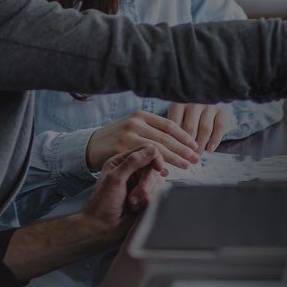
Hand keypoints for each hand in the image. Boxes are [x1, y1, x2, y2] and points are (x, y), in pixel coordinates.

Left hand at [78, 144, 166, 244]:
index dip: (155, 158)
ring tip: (133, 203)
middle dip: (147, 182)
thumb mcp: (115, 178)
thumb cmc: (103, 204)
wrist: (102, 228)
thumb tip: (152, 149)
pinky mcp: (146, 196)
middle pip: (154, 168)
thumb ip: (133, 162)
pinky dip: (148, 201)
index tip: (158, 168)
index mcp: (121, 161)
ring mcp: (139, 183)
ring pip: (157, 182)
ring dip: (146, 194)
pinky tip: (137, 207)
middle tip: (136, 195)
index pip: (146, 150)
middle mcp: (132, 171)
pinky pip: (157, 193)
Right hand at [86, 109, 201, 170]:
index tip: (195, 145)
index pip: (169, 124)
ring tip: (187, 165)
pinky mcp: (121, 149)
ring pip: (157, 148)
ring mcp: (128, 135)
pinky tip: (165, 171)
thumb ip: (152, 132)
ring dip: (174, 157)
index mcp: (141, 115)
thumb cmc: (116, 139)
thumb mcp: (133, 128)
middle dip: (183, 149)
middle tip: (196, 158)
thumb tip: (179, 144)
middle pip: (166, 137)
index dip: (184, 136)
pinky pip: (143, 159)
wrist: (90, 146)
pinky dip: (156, 165)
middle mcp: (135, 123)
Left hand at [167, 102, 233, 151]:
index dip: (174, 142)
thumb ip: (172, 131)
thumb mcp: (176, 118)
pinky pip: (220, 127)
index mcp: (178, 103)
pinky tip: (210, 149)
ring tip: (197, 157)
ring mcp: (209, 106)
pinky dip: (215, 140)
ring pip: (205, 129)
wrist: (207, 101)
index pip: (175, 125)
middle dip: (188, 147)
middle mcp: (194, 103)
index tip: (174, 154)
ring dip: (201, 146)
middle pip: (190, 128)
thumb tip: (167, 152)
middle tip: (186, 159)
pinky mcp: (222, 111)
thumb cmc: (186, 115)